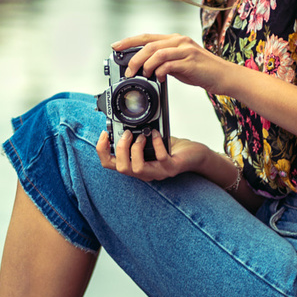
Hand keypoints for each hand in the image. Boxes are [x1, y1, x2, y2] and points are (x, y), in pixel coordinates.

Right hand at [96, 128, 210, 181]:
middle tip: (127, 134)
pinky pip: (161, 158)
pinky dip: (156, 144)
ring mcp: (158, 172)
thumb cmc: (172, 149)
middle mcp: (144, 172)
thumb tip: (122, 124)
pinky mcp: (171, 168)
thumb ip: (135, 136)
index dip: (102, 151)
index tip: (104, 135)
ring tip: (141, 136)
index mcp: (135, 165)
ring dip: (135, 149)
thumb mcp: (148, 141)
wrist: (194, 156)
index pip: (110, 164)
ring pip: (137, 169)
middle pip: (121, 168)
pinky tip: (156, 134)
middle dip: (120, 148)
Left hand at [113, 33, 234, 92]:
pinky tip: (159, 78)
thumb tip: (147, 68)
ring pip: (157, 53)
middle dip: (134, 58)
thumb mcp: (181, 64)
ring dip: (145, 66)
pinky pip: (168, 64)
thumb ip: (166, 62)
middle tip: (128, 71)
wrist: (224, 76)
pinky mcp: (190, 61)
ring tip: (143, 76)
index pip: (147, 37)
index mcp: (175, 40)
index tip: (116, 46)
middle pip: (149, 44)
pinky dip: (160, 72)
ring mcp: (186, 50)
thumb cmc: (203, 71)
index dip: (129, 41)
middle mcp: (179, 41)